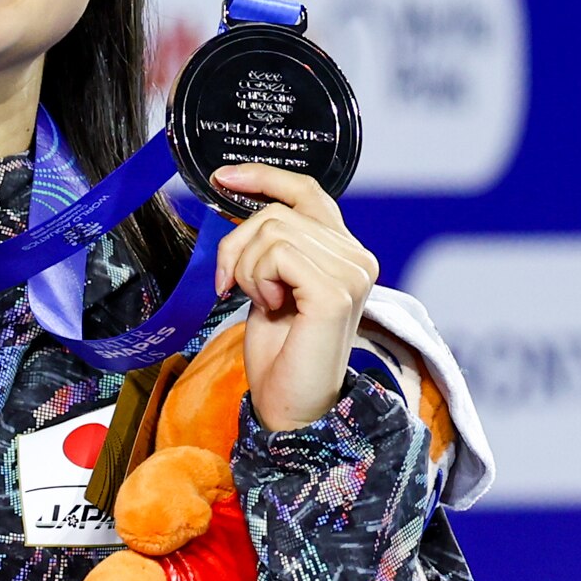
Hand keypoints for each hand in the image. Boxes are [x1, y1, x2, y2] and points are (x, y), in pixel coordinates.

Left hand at [208, 165, 380, 432]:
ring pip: (271, 229)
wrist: (289, 404)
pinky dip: (256, 278)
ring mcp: (352, 272)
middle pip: (277, 212)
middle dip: (237, 246)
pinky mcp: (335, 291)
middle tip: (233, 284)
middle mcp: (357, 257)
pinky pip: (275, 254)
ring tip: (260, 301)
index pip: (307, 192)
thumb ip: (269, 244)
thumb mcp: (268, 282)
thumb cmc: (279, 351)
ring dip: (245, 267)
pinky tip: (269, 307)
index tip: (223, 177)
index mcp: (344, 251)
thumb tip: (236, 201)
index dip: (264, 176)